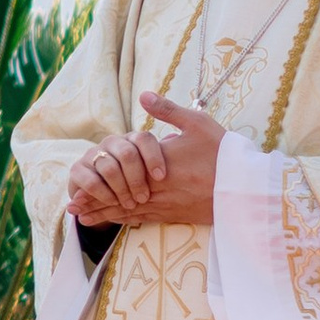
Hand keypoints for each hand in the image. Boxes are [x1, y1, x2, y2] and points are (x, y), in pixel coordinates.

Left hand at [67, 97, 222, 227]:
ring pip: (130, 212)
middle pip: (120, 198)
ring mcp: (168, 205)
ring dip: (106, 215)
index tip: (76, 187)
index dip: (98, 184)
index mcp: (159, 166)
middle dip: (94, 203)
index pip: (120, 177)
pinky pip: (146, 220)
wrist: (248, 186)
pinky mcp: (178, 215)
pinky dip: (128, 222)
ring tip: (83, 220)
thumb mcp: (197, 124)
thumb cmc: (223, 152)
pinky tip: (117, 223)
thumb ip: (168, 111)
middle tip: (71, 208)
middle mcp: (158, 188)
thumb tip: (143, 96)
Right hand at [67, 127, 165, 225]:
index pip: (144, 139)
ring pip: (110, 167)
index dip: (153, 157)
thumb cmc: (137, 183)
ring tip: (130, 204)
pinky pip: (92, 181)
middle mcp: (112, 143)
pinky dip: (104, 195)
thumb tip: (174, 141)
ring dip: (122, 189)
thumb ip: (166, 158)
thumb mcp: (153, 173)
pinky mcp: (77, 169)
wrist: (106, 197)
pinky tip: (113, 202)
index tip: (161, 177)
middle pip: (127, 153)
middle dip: (137, 179)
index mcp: (132, 140)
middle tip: (144, 198)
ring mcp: (93, 154)